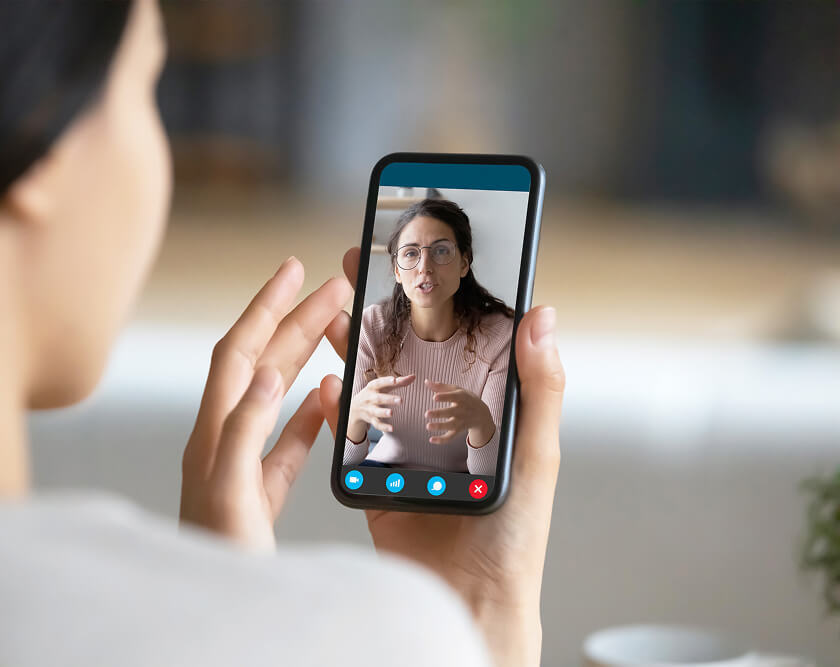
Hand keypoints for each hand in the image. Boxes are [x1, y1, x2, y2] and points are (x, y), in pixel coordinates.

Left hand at [179, 256, 352, 551]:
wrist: (210, 615)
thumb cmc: (217, 562)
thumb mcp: (230, 494)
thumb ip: (244, 431)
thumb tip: (268, 373)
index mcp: (211, 435)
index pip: (238, 353)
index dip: (264, 307)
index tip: (292, 271)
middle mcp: (221, 441)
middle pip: (261, 364)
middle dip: (294, 321)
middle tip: (330, 289)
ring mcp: (241, 466)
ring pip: (277, 397)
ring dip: (305, 358)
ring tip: (334, 329)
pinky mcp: (260, 493)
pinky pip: (288, 441)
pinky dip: (311, 415)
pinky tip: (329, 402)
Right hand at [320, 247, 563, 666]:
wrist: (469, 601)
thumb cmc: (514, 536)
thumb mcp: (536, 454)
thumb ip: (539, 388)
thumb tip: (543, 315)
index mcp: (485, 406)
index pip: (460, 337)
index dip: (440, 293)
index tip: (419, 253)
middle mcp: (443, 418)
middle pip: (407, 350)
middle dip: (381, 306)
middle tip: (359, 264)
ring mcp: (405, 444)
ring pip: (372, 383)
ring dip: (350, 347)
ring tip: (332, 313)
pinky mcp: (374, 474)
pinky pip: (347, 433)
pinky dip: (333, 410)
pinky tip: (327, 389)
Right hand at [346, 374, 415, 440]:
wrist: (355, 407)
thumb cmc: (374, 393)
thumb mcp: (383, 387)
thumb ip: (399, 382)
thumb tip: (413, 377)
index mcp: (373, 387)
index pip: (379, 383)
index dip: (386, 381)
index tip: (394, 380)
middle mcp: (370, 398)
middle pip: (379, 398)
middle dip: (389, 399)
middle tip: (400, 400)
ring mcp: (370, 409)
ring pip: (376, 411)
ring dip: (383, 412)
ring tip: (391, 413)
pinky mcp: (371, 419)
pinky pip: (377, 424)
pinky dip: (384, 427)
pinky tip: (392, 428)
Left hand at [423, 379, 494, 445]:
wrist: (482, 414)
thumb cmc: (466, 399)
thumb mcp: (457, 390)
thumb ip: (441, 387)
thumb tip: (426, 381)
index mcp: (462, 398)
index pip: (453, 397)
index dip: (444, 397)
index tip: (434, 397)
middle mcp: (462, 411)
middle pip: (451, 412)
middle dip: (439, 413)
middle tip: (427, 414)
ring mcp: (461, 421)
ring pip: (450, 425)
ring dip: (439, 426)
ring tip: (427, 426)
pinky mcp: (459, 431)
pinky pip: (451, 437)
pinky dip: (442, 440)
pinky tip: (431, 439)